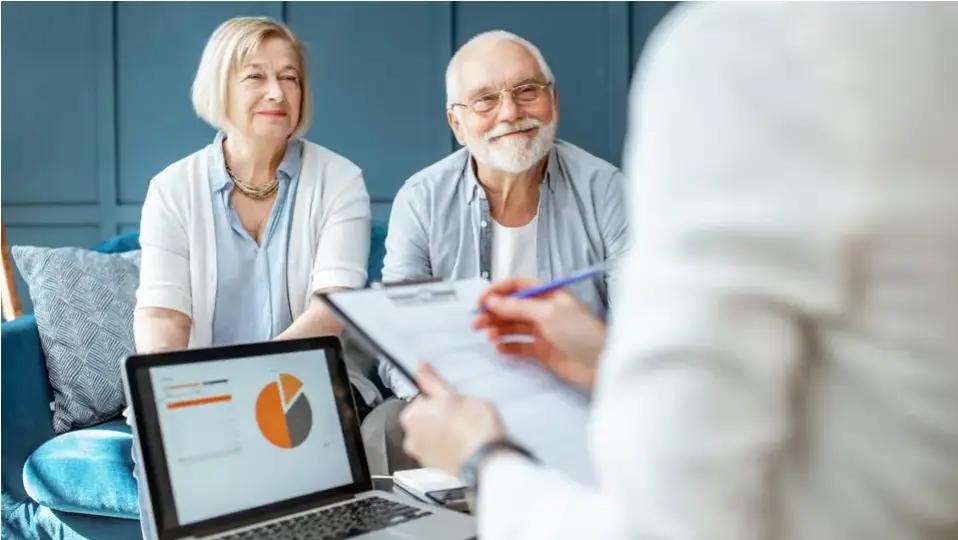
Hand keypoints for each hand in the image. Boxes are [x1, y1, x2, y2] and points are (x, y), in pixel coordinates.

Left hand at [399, 364, 504, 475]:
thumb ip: (433, 382)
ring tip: (469, 429)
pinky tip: (469, 443)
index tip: (454, 401)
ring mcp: (425, 457)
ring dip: (448, 431)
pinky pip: (444, 450)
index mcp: (410, 417)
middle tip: (463, 413)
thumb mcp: (453, 395)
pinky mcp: (439, 469)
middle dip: (443, 415)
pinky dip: (453, 446)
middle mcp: (411, 439)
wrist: (488, 461)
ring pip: (436, 435)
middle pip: (427, 418)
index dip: (441, 398)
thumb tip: (421, 368)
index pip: (423, 399)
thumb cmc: (472, 427)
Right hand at [473, 278, 606, 389]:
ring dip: (498, 329)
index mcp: (549, 294)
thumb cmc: (582, 333)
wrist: (601, 364)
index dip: (499, 291)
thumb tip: (493, 300)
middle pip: (513, 307)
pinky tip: (499, 348)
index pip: (518, 286)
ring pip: (513, 327)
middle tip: (477, 321)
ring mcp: (543, 331)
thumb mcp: (548, 313)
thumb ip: (518, 306)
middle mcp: (545, 310)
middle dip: (494, 312)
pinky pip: (519, 346)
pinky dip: (508, 346)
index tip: (482, 300)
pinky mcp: (543, 351)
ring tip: (487, 335)